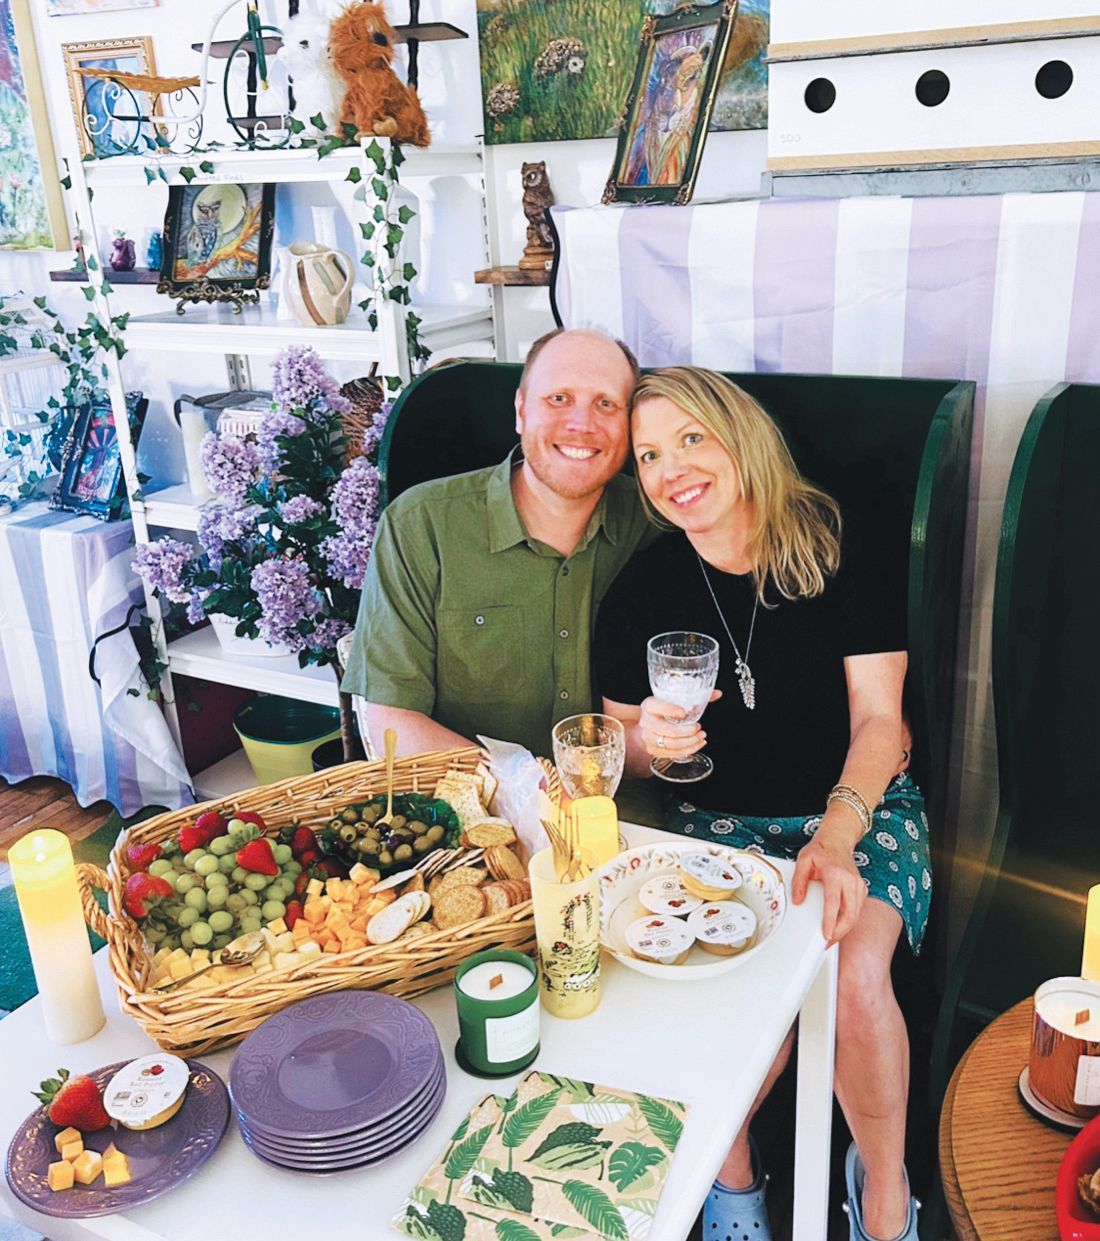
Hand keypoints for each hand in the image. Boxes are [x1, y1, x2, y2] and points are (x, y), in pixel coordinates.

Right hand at [637, 691, 720, 759]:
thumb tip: (717, 694)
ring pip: (672, 744)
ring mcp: (648, 738)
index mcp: (649, 706)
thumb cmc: (663, 710)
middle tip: (699, 728)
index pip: (659, 707)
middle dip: (688, 731)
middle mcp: (646, 722)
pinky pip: (672, 753)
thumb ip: (696, 696)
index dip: (672, 710)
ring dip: (690, 742)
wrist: (648, 722)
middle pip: (669, 730)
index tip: (684, 712)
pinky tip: (697, 744)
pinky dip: (688, 750)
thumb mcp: (673, 700)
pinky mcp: (653, 750)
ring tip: (701, 737)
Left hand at [791, 826, 866, 945]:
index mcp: (835, 874)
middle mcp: (850, 881)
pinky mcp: (862, 890)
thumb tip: (798, 900)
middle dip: (840, 932)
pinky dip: (849, 921)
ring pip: (855, 915)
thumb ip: (799, 881)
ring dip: (845, 929)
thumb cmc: (821, 851)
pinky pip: (857, 910)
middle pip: (850, 913)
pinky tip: (839, 927)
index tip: (827, 935)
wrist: (837, 841)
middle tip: (826, 943)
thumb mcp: (803, 861)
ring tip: (831, 938)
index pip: (834, 902)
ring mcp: (858, 885)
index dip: (831, 921)